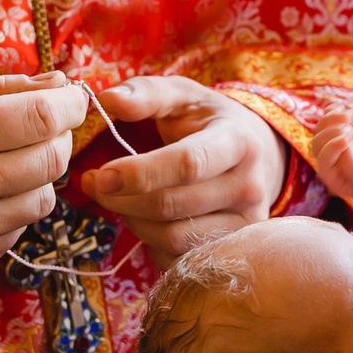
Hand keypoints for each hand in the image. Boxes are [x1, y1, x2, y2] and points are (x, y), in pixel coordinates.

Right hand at [0, 74, 89, 277]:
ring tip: (9, 161)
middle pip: (52, 158)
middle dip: (59, 137)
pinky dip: (17, 205)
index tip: (74, 99)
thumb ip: (2, 90)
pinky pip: (23, 226)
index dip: (71, 105)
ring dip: (39, 175)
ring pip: (46, 197)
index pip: (41, 118)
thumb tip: (61, 83)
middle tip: (42, 127)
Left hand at [82, 76, 289, 261]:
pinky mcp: (234, 249)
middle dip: (122, 199)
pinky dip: (153, 243)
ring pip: (174, 238)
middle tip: (95, 185)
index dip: (139, 173)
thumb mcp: (184, 96)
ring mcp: (245, 224)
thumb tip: (107, 99)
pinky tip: (147, 220)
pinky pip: (181, 260)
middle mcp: (249, 187)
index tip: (100, 174)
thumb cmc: (209, 122)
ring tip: (121, 200)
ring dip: (134, 221)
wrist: (257, 154)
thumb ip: (146, 93)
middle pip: (173, 205)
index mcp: (238, 142)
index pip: (188, 164)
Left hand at [311, 108, 352, 201]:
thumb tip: (341, 139)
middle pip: (318, 143)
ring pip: (320, 130)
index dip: (334, 146)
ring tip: (351, 114)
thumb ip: (350, 160)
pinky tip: (341, 107)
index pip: (324, 159)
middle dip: (333, 131)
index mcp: (332, 176)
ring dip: (332, 118)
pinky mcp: (338, 133)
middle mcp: (329, 161)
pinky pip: (327, 120)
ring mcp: (332, 146)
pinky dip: (331, 111)